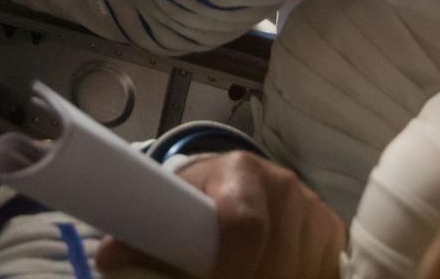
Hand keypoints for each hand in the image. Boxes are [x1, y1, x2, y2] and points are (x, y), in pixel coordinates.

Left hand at [96, 150, 344, 278]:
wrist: (230, 184)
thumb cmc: (192, 205)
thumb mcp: (164, 213)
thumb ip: (139, 235)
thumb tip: (107, 258)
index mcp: (237, 172)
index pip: (243, 228)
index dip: (230, 268)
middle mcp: (283, 183)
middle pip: (273, 263)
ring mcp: (312, 206)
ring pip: (298, 272)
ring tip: (240, 273)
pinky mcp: (331, 229)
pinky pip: (321, 272)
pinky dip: (297, 278)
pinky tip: (268, 273)